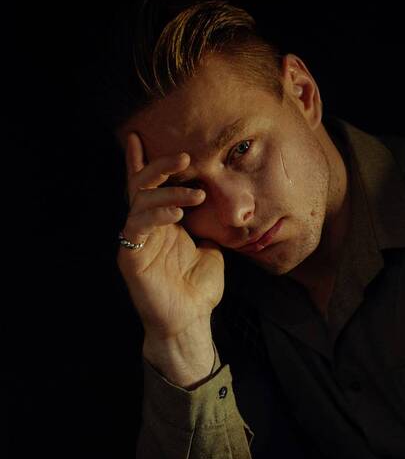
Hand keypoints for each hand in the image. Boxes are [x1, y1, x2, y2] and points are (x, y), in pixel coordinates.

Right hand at [117, 131, 224, 342]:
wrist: (190, 322)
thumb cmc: (198, 290)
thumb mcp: (212, 249)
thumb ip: (208, 227)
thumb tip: (219, 208)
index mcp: (160, 225)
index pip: (148, 187)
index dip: (142, 162)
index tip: (140, 136)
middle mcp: (145, 229)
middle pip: (141, 186)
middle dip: (160, 167)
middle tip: (185, 156)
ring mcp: (135, 242)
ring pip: (140, 202)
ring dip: (168, 192)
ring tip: (196, 194)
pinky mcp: (130, 257)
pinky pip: (137, 226)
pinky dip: (156, 215)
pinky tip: (177, 213)